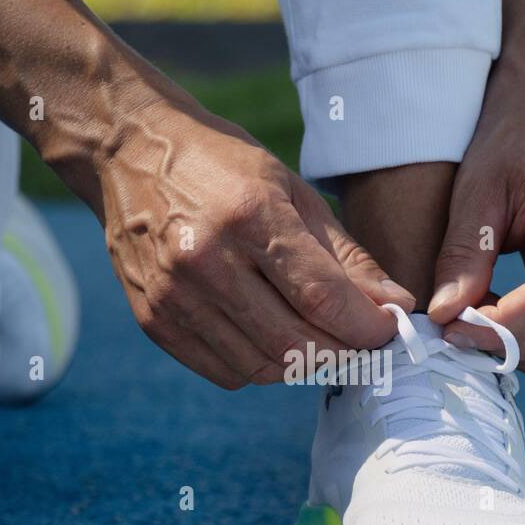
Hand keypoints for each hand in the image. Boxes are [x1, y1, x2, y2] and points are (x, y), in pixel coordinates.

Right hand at [99, 104, 413, 388]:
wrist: (128, 152)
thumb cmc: (222, 166)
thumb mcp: (292, 190)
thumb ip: (346, 256)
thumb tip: (395, 306)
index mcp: (249, 216)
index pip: (322, 297)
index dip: (366, 326)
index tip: (388, 329)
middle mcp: (205, 260)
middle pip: (294, 342)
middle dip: (343, 352)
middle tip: (361, 342)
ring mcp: (173, 296)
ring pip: (262, 367)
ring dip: (304, 364)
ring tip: (320, 339)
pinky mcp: (153, 321)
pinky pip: (225, 373)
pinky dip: (261, 367)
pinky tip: (271, 337)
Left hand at [427, 84, 524, 384]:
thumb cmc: (511, 149)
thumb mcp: (476, 190)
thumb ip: (462, 254)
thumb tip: (445, 316)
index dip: (500, 327)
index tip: (449, 326)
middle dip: (509, 349)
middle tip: (456, 333)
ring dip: (520, 354)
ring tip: (475, 324)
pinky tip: (498, 320)